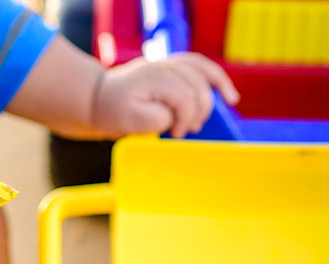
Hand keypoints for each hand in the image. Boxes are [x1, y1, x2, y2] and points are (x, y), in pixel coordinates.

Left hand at [91, 52, 239, 138]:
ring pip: (203, 73)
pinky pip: (201, 67)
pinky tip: (229, 95)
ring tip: (210, 116)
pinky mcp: (172, 69)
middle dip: (196, 112)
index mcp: (153, 77)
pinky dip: (216, 79)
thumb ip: (158, 119)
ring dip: (212, 96)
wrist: (100, 100)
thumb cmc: (113, 112)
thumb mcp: (131, 122)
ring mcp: (168, 64)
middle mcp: (163, 66)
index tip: (174, 135)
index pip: (184, 97)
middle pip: (197, 86)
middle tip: (183, 130)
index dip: (184, 119)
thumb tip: (176, 116)